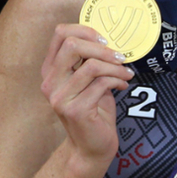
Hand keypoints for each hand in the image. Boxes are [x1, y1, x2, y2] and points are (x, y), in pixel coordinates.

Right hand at [40, 23, 132, 164]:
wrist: (92, 146)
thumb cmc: (94, 110)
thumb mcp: (90, 81)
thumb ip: (90, 61)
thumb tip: (108, 39)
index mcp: (51, 70)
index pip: (60, 34)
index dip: (85, 30)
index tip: (105, 41)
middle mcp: (50, 82)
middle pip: (72, 45)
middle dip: (102, 48)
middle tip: (120, 57)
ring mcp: (60, 97)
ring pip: (91, 66)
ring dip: (116, 67)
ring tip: (126, 73)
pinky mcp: (75, 109)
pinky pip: (101, 83)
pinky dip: (117, 80)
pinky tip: (123, 85)